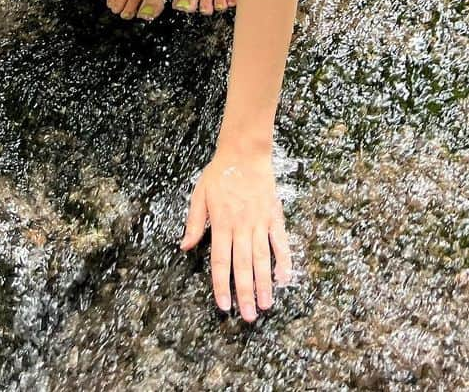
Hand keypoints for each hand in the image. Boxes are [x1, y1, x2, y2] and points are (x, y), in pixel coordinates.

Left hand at [179, 147, 292, 320]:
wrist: (245, 152)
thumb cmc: (220, 173)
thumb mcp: (199, 194)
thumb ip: (194, 222)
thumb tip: (184, 246)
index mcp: (221, 223)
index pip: (220, 261)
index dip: (221, 285)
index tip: (224, 306)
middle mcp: (241, 226)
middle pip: (242, 265)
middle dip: (244, 293)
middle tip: (248, 317)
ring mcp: (259, 222)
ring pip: (261, 258)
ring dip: (264, 283)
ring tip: (266, 305)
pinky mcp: (273, 216)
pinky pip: (280, 241)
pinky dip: (283, 260)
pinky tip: (284, 277)